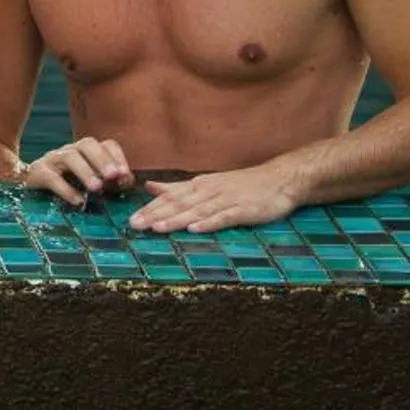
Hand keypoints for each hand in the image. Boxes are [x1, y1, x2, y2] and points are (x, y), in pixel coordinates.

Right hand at [17, 137, 133, 205]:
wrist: (31, 186)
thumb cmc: (67, 184)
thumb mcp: (91, 181)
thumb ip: (110, 181)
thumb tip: (128, 181)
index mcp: (87, 152)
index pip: (106, 144)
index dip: (117, 158)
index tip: (125, 176)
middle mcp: (71, 151)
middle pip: (88, 144)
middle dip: (102, 160)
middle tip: (113, 176)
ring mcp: (53, 159)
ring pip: (70, 157)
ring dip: (86, 171)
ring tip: (97, 188)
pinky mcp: (38, 172)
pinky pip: (51, 177)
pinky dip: (66, 189)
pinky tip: (77, 201)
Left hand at [128, 165, 300, 233]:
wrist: (278, 180)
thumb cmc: (241, 185)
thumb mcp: (206, 183)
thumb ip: (178, 187)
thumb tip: (150, 187)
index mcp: (198, 186)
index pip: (170, 198)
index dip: (150, 209)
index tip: (131, 220)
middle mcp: (208, 191)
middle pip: (179, 204)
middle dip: (156, 215)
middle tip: (135, 225)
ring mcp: (226, 200)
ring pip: (197, 211)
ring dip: (177, 220)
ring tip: (158, 228)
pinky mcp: (243, 210)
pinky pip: (223, 217)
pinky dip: (209, 223)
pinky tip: (196, 229)